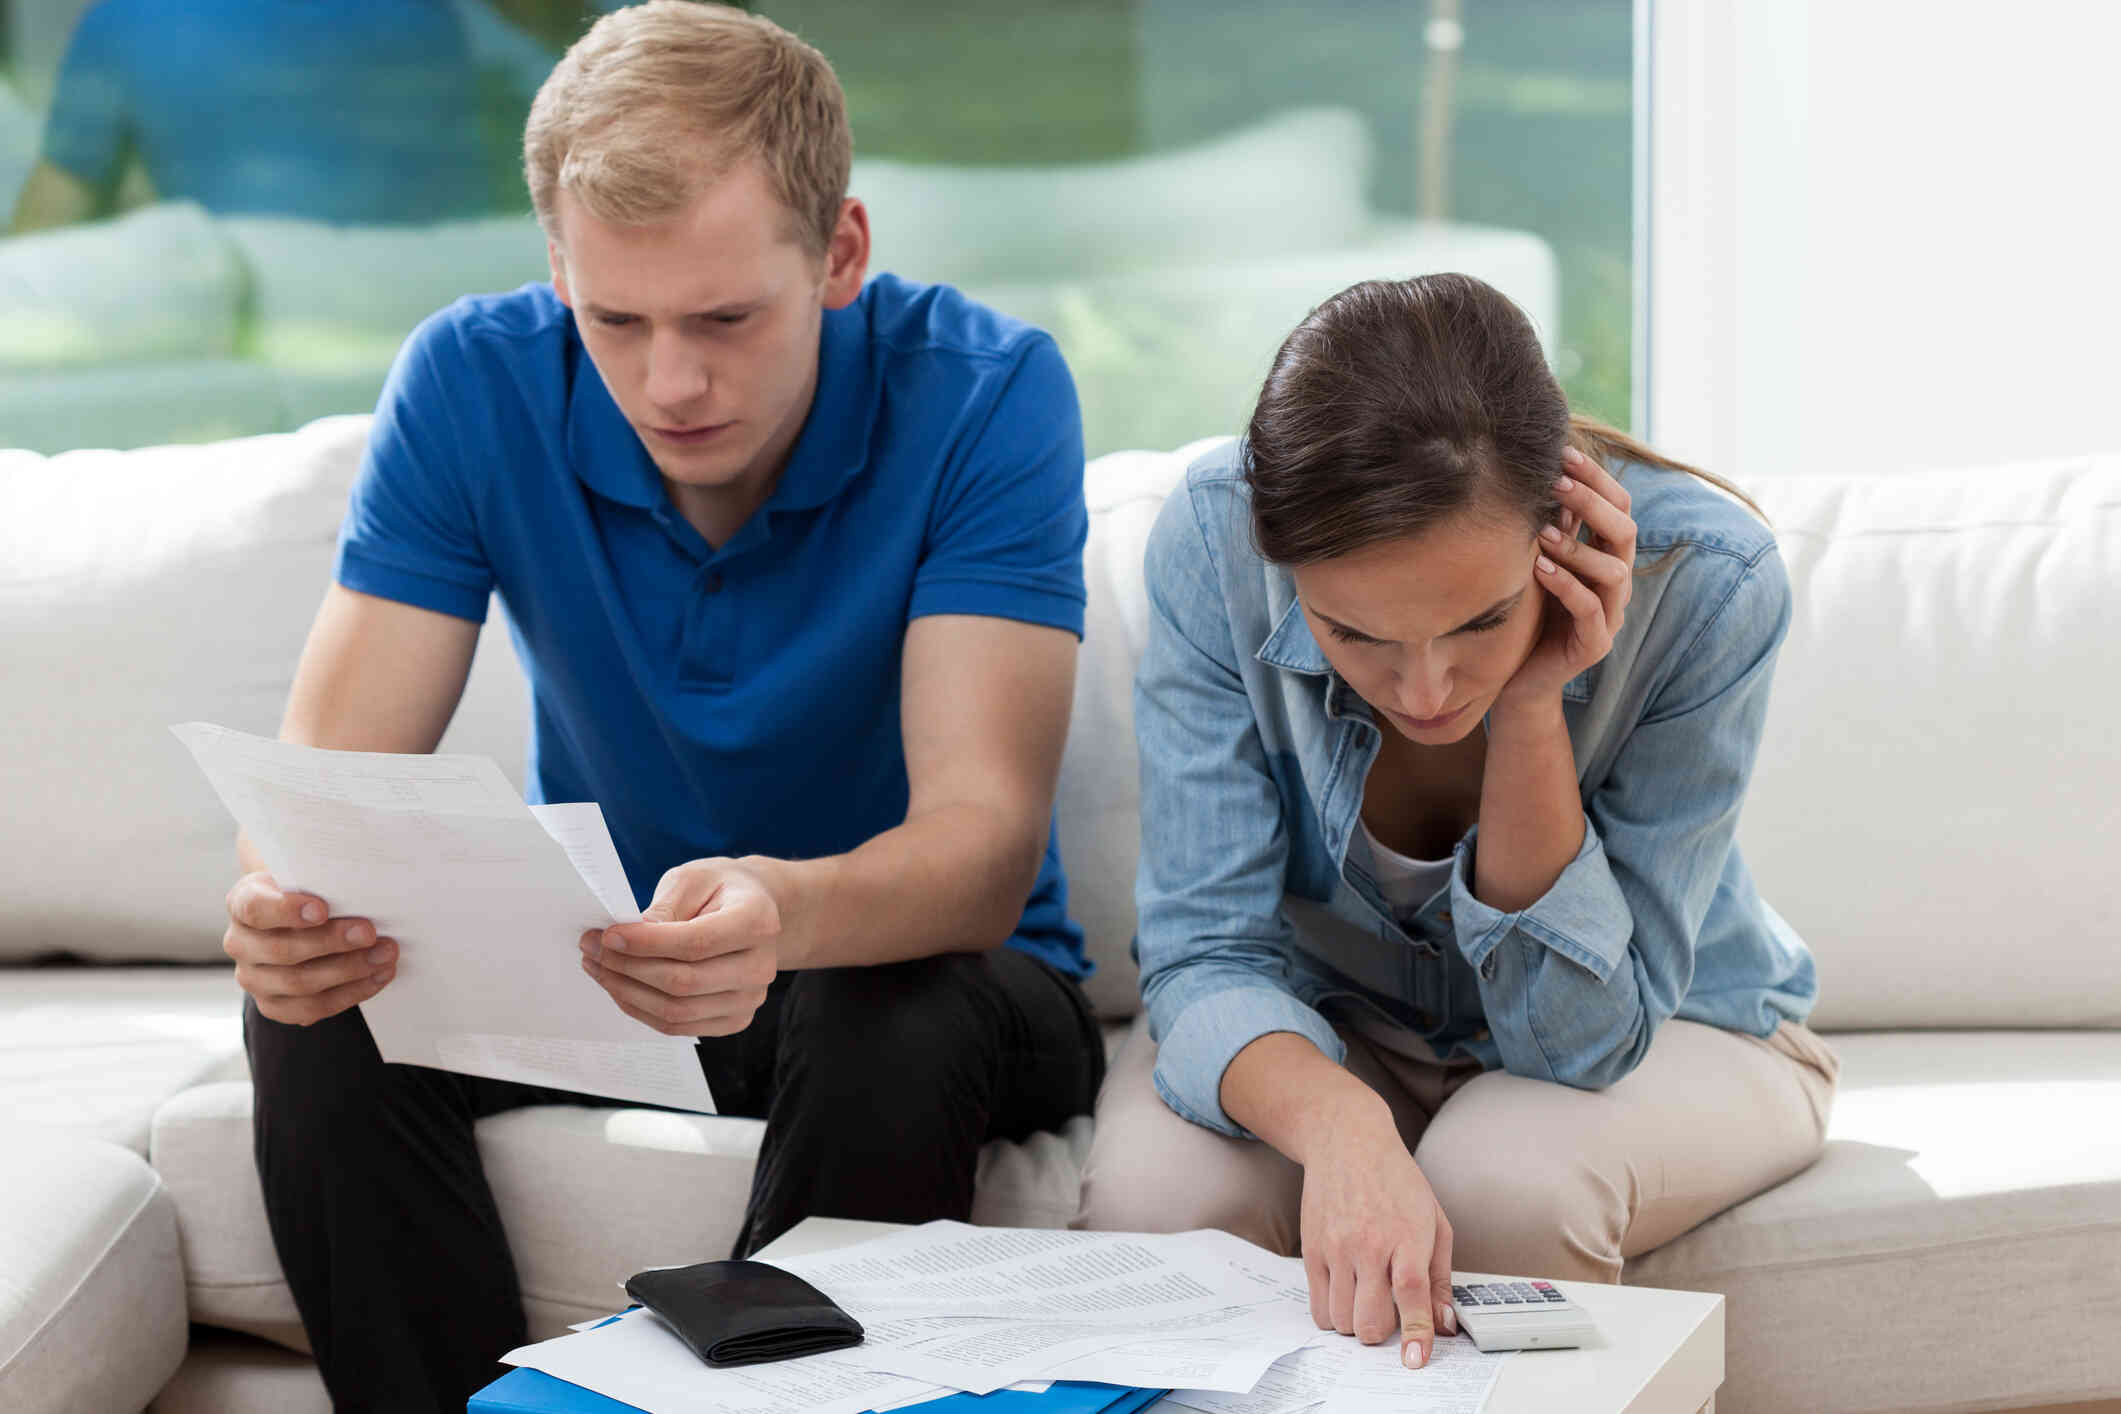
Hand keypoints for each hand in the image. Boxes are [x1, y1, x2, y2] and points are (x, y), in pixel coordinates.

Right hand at [224, 872, 395, 1024]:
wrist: (303, 920)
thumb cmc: (311, 891)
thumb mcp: (310, 875)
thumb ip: (323, 878)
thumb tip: (361, 884)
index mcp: (243, 902)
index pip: (255, 908)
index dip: (286, 910)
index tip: (322, 909)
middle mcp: (239, 943)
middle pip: (282, 950)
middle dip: (332, 942)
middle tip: (370, 933)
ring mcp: (253, 978)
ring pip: (298, 983)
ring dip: (349, 970)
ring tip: (385, 955)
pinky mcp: (273, 1005)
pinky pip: (311, 1008)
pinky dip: (351, 993)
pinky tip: (378, 976)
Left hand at [579, 858, 780, 1036]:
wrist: (753, 909)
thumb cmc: (719, 888)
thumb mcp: (692, 878)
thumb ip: (664, 908)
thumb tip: (626, 943)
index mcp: (757, 921)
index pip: (695, 943)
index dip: (646, 944)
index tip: (608, 935)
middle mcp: (761, 967)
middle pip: (683, 983)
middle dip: (627, 968)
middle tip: (591, 949)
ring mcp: (749, 999)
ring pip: (676, 1012)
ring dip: (626, 992)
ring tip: (598, 967)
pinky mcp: (733, 1020)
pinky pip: (678, 1026)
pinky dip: (641, 1009)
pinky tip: (620, 985)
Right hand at [1300, 1109, 1457, 1369]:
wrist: (1347, 1143)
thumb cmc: (1397, 1181)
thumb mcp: (1435, 1222)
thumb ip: (1441, 1277)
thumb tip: (1443, 1323)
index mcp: (1406, 1236)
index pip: (1410, 1294)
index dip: (1415, 1333)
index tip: (1414, 1359)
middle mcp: (1368, 1244)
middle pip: (1370, 1319)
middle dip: (1382, 1334)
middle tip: (1389, 1316)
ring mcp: (1335, 1248)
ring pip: (1342, 1320)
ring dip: (1357, 1324)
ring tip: (1365, 1301)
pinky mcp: (1312, 1250)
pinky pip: (1318, 1307)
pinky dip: (1334, 1315)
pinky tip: (1346, 1295)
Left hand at [1497, 446, 1638, 711]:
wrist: (1517, 678)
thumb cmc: (1524, 612)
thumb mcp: (1534, 561)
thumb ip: (1545, 525)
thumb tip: (1533, 469)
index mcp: (1605, 555)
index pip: (1617, 506)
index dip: (1596, 478)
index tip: (1563, 453)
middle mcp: (1615, 582)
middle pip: (1625, 531)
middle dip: (1592, 503)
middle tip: (1555, 483)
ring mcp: (1610, 614)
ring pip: (1615, 571)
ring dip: (1578, 547)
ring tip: (1541, 533)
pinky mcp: (1594, 645)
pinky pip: (1592, 611)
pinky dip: (1567, 586)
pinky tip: (1539, 569)